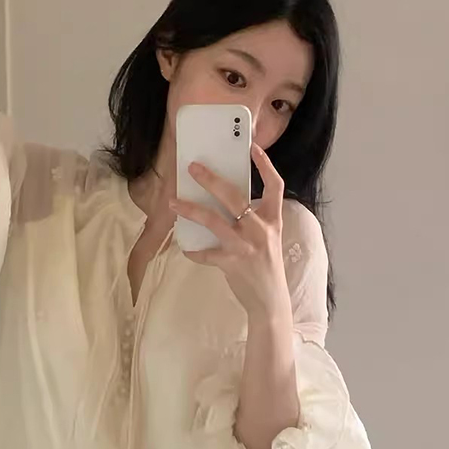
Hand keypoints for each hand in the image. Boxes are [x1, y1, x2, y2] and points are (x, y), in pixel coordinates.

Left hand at [169, 143, 289, 323]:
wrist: (270, 301)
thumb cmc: (266, 267)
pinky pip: (205, 252)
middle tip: (193, 168)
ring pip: (213, 220)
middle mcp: (261, 229)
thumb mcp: (268, 239)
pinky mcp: (231, 263)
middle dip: (211, 180)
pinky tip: (185, 247)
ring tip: (172, 201)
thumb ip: (253, 221)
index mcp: (273, 220)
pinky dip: (193, 250)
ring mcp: (246, 246)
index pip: (275, 186)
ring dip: (190, 209)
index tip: (252, 148)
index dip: (265, 165)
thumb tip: (225, 203)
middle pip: (235, 197)